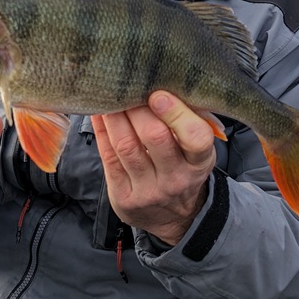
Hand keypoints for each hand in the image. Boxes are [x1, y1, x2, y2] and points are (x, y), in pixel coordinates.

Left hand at [91, 91, 216, 245]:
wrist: (175, 217)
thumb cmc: (184, 166)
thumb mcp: (196, 149)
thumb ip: (186, 119)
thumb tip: (161, 81)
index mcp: (199, 162)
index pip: (196, 137)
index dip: (176, 113)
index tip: (158, 94)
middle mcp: (176, 178)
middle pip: (155, 137)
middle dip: (138, 107)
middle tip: (126, 84)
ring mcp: (148, 191)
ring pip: (126, 145)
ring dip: (115, 115)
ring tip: (108, 93)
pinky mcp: (123, 197)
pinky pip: (108, 157)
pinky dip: (102, 130)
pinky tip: (99, 112)